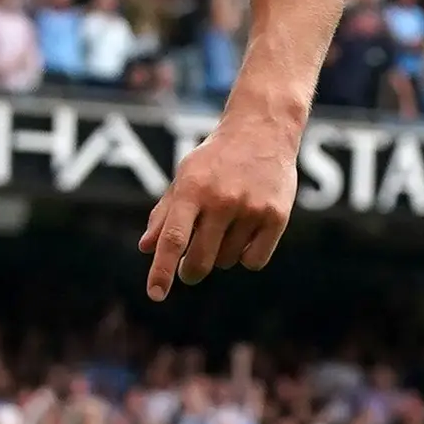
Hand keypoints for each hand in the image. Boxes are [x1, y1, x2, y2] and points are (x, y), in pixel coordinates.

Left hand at [138, 111, 299, 299]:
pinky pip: (254, 261)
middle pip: (200, 261)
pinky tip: (247, 232)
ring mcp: (251, 208)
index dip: (162, 271)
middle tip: (190, 269)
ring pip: (227, 261)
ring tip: (226, 225)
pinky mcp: (276, 216)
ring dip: (221, 254)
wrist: (263, 129)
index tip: (155, 294)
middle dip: (190, 272)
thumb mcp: (185, 177)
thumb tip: (146, 248)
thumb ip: (164, 213)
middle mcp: (222, 199)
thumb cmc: (216, 158)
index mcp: (192, 189)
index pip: (173, 239)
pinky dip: (247, 256)